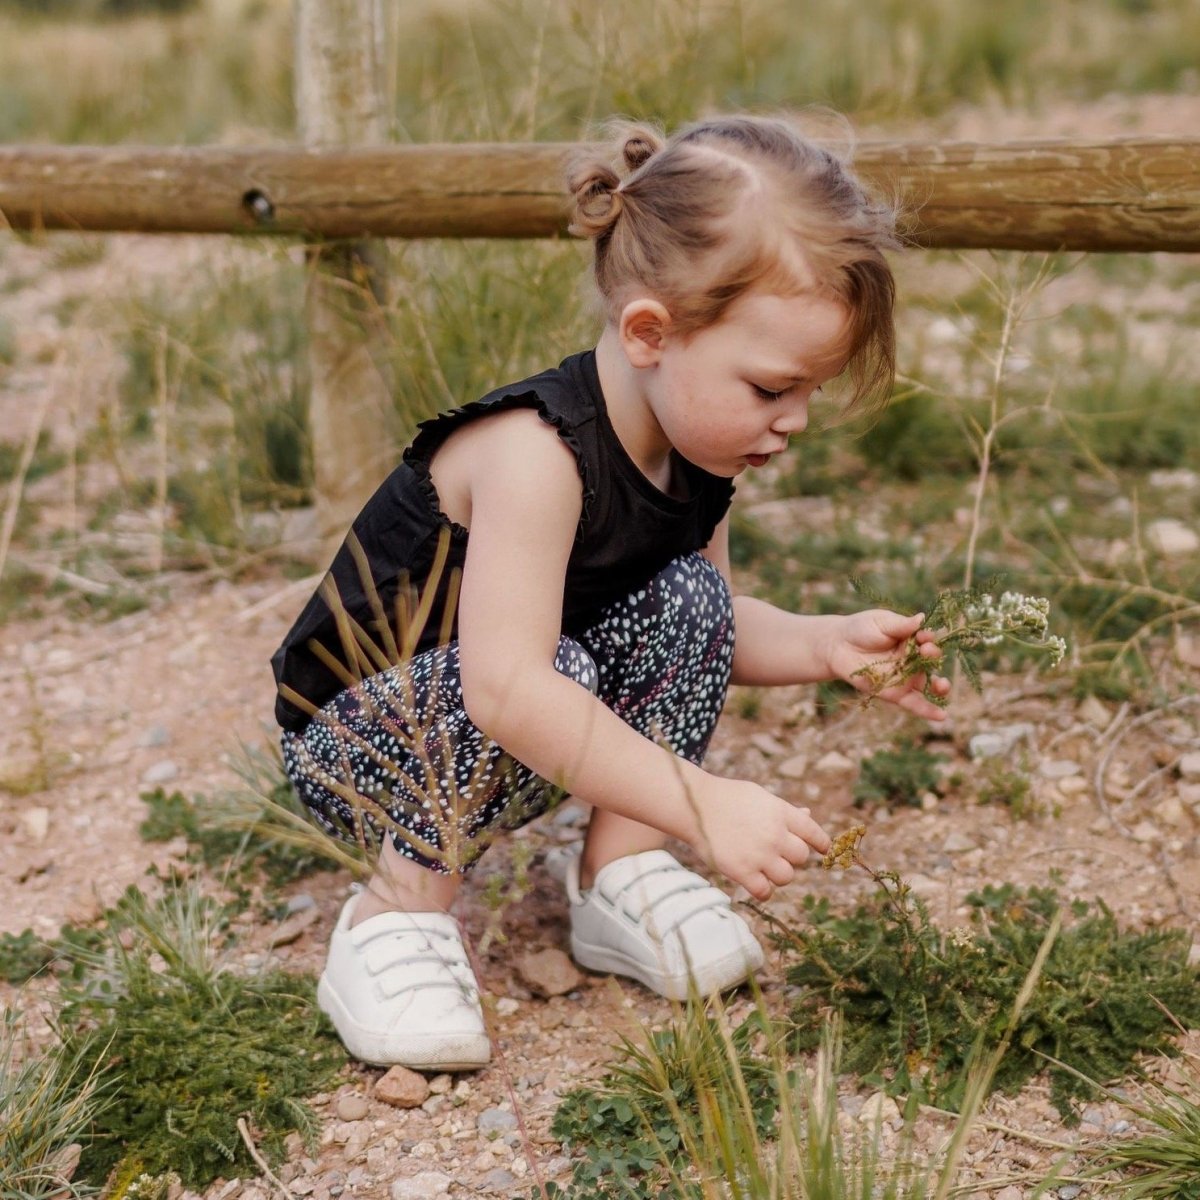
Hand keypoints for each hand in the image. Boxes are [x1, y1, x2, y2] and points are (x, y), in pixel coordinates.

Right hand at [692, 777, 830, 900]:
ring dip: (777, 874)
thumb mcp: (759, 796)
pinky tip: (756, 882)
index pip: (813, 832)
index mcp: (781, 812)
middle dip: (791, 856)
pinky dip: (763, 889)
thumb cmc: (727, 798)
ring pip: (786, 877)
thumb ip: (784, 810)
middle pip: (801, 857)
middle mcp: (774, 834)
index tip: (823, 849)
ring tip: (763, 867)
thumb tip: (808, 817)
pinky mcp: (742, 871)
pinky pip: (765, 892)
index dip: (821, 843)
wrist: (694, 805)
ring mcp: (759, 854)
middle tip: (775, 853)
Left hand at [829, 609, 950, 720]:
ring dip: (941, 687)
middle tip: (927, 651)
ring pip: (929, 685)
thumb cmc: (860, 629)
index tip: (923, 636)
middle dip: (934, 656)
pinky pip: (914, 703)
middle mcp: (913, 659)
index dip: (929, 638)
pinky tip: (942, 716)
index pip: (928, 640)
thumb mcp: (882, 623)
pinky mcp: (895, 693)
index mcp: (912, 640)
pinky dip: (928, 710)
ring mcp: (906, 677)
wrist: (837, 646)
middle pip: (932, 661)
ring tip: (944, 686)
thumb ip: (901, 625)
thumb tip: (921, 618)